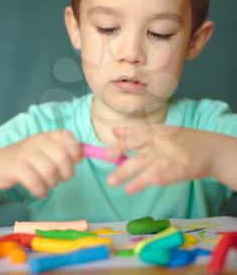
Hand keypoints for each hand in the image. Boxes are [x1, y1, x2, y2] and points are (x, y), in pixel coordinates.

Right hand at [0, 130, 81, 197]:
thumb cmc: (27, 159)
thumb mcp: (45, 151)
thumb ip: (64, 151)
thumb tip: (84, 154)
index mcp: (47, 136)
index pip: (67, 136)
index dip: (76, 150)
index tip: (76, 161)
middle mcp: (38, 141)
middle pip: (63, 157)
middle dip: (67, 172)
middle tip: (63, 178)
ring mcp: (26, 154)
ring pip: (50, 171)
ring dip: (53, 183)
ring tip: (48, 184)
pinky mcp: (16, 168)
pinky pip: (36, 182)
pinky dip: (41, 190)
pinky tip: (40, 191)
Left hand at [106, 125, 221, 193]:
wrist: (211, 150)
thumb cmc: (182, 141)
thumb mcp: (161, 132)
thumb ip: (137, 132)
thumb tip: (115, 131)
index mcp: (156, 131)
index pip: (135, 135)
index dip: (120, 144)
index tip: (107, 154)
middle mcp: (162, 141)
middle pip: (140, 152)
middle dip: (124, 164)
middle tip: (109, 175)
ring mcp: (171, 156)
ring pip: (149, 167)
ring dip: (134, 178)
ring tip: (122, 187)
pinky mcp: (181, 169)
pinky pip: (164, 176)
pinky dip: (153, 180)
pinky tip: (140, 186)